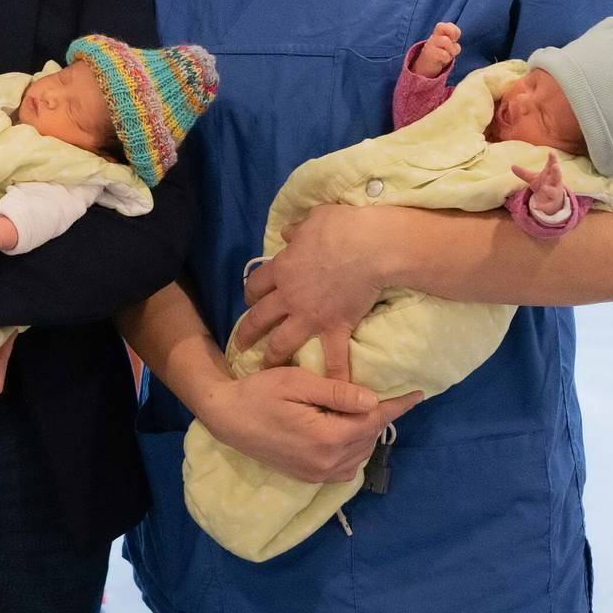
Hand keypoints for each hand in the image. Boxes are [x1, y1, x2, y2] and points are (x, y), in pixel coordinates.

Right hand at [194, 365, 420, 484]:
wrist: (227, 418)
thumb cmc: (259, 392)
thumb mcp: (296, 383)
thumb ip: (335, 392)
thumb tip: (373, 401)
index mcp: (327, 438)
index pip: (373, 421)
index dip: (397, 406)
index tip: (418, 394)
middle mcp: (327, 462)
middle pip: (368, 437)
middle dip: (380, 416)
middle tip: (386, 394)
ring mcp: (318, 474)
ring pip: (359, 454)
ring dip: (367, 432)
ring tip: (365, 410)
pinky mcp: (310, 477)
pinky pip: (345, 466)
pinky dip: (354, 448)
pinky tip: (346, 431)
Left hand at [236, 203, 389, 379]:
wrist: (371, 247)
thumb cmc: (342, 227)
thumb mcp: (314, 219)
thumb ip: (298, 229)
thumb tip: (288, 232)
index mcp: (282, 268)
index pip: (257, 283)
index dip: (252, 292)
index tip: (251, 299)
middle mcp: (289, 295)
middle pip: (260, 317)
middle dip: (248, 332)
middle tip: (241, 344)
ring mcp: (310, 314)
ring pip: (282, 341)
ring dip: (273, 356)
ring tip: (266, 368)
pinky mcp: (335, 326)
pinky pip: (332, 357)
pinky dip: (333, 375)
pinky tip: (332, 394)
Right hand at [411, 21, 460, 77]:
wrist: (424, 68)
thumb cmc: (438, 56)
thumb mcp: (446, 47)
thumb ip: (452, 41)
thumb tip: (457, 43)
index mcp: (438, 34)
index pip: (447, 25)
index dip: (454, 30)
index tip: (454, 40)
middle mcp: (433, 37)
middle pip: (441, 26)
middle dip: (452, 34)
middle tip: (452, 43)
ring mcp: (430, 45)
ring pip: (445, 40)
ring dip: (451, 49)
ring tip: (450, 55)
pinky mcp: (429, 54)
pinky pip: (443, 54)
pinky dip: (447, 58)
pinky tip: (444, 60)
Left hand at [513, 153, 567, 215]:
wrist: (552, 202)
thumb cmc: (544, 184)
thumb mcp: (534, 178)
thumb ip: (524, 173)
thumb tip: (512, 166)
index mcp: (550, 174)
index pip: (552, 165)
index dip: (553, 158)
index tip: (552, 152)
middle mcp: (555, 183)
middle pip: (557, 176)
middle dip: (557, 171)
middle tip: (556, 166)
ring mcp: (554, 193)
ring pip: (553, 191)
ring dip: (549, 190)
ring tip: (544, 188)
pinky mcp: (551, 204)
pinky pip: (547, 205)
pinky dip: (541, 206)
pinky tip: (535, 207)